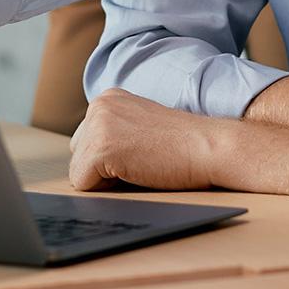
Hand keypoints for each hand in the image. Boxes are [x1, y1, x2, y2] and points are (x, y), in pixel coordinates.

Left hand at [71, 89, 288, 211]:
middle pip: (79, 152)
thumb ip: (116, 131)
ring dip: (104, 180)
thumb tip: (87, 163)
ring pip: (79, 170)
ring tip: (140, 169)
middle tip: (140, 164)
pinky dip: (105, 191)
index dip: (110, 158)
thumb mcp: (141, 126)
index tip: (139, 156)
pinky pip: (83, 184)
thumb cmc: (183, 144)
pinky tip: (136, 175)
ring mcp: (98, 125)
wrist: (209, 145)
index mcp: (108, 97)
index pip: (87, 139)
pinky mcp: (101, 149)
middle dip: (101, 168)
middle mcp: (98, 104)